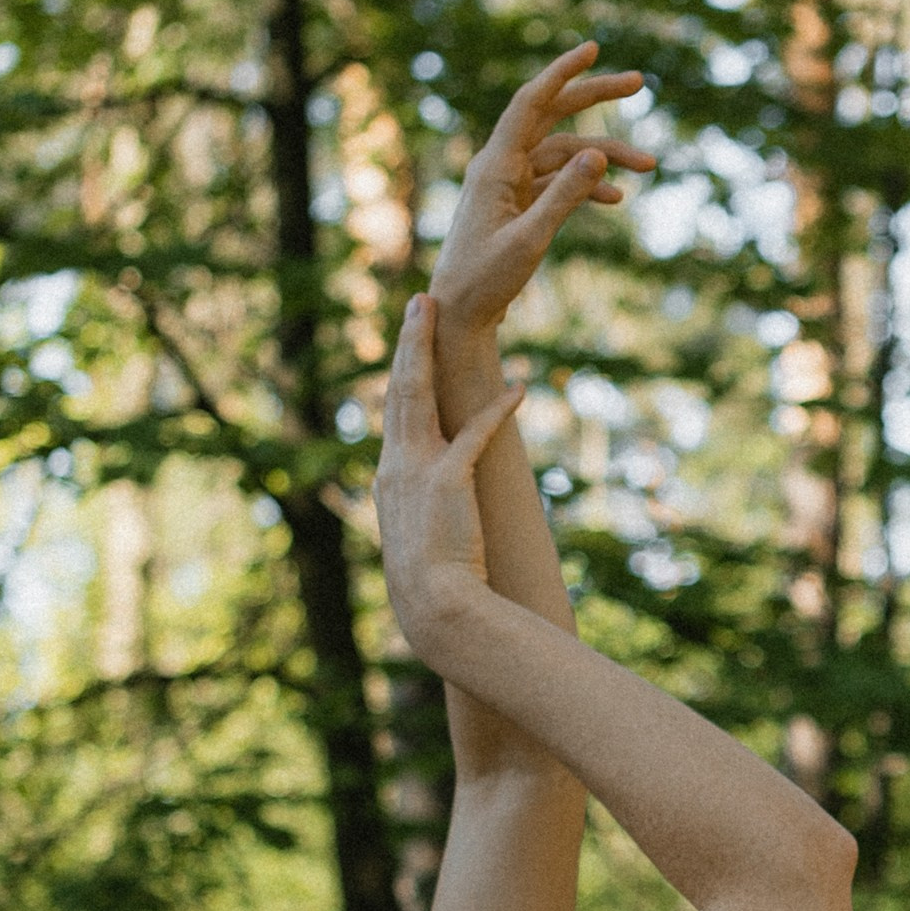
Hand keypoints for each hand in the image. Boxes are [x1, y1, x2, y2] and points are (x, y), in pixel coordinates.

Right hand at [374, 297, 523, 656]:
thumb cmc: (433, 585)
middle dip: (409, 343)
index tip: (408, 344)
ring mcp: (419, 470)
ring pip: (420, 395)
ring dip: (428, 350)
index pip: (395, 412)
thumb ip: (429, 509)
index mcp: (390, 477)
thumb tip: (443, 502)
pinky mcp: (448, 480)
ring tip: (436, 312)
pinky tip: (519, 388)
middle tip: (418, 303)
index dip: (401, 373)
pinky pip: (475, 434)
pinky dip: (498, 409)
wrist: (435, 607)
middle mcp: (396, 466)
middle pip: (400, 390)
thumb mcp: (423, 537)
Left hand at [428, 42, 653, 341]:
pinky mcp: (518, 204)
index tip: (592, 49)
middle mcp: (501, 165)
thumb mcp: (530, 240)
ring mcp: (510, 184)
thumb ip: (566, 197)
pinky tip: (617, 198)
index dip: (562, 73)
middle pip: (553, 117)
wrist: (460, 313)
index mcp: (494, 165)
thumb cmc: (485, 280)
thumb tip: (599, 154)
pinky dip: (587, 186)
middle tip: (639, 82)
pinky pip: (558, 182)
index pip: (531, 103)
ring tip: (650, 166)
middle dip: (594, 97)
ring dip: (605, 157)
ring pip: (564, 154)